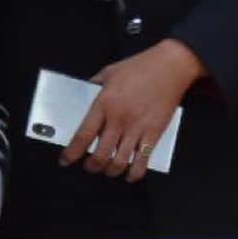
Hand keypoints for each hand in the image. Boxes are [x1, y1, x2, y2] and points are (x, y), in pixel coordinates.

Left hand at [60, 39, 205, 181]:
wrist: (171, 65)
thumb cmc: (142, 66)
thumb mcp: (111, 71)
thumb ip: (95, 84)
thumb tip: (84, 94)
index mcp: (105, 103)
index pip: (82, 136)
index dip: (71, 154)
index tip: (66, 160)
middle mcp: (119, 119)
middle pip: (99, 156)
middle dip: (91, 166)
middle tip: (90, 165)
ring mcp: (137, 128)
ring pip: (118, 163)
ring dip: (110, 170)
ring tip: (109, 168)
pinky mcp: (154, 133)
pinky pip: (142, 162)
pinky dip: (134, 173)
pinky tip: (130, 173)